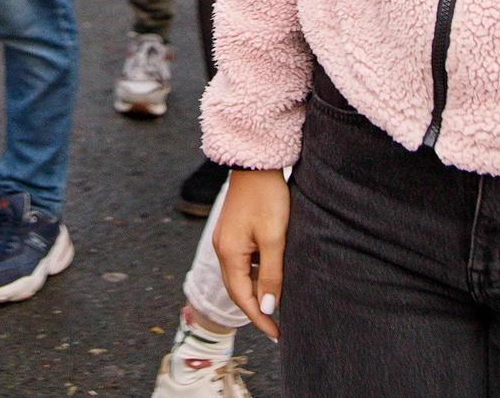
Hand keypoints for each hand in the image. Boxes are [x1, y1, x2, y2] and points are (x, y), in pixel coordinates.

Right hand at [213, 167, 288, 338]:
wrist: (255, 163)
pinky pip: (241, 262)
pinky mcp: (231, 231)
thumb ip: (271, 275)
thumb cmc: (267, 198)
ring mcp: (224, 239)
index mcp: (229, 254)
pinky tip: (270, 275)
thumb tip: (266, 308)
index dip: (259, 319)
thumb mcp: (275, 238)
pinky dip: (254, 274)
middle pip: (236, 290)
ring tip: (276, 303)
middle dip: (255, 310)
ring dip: (255, 292)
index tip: (277, 335)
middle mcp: (222, 249)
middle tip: (276, 327)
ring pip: (239, 276)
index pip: (243, 298)